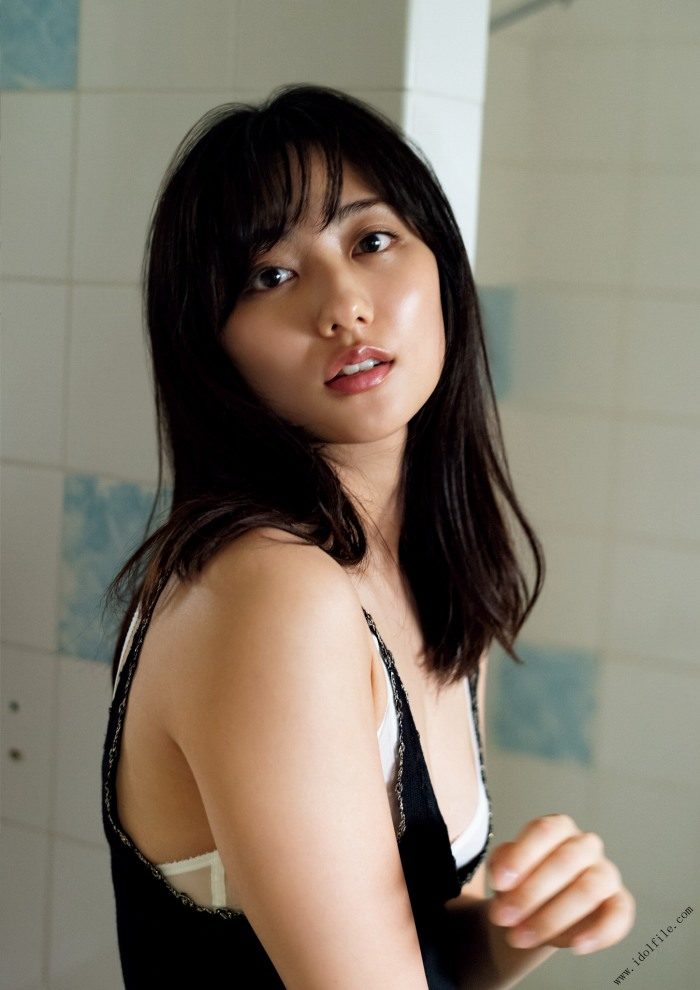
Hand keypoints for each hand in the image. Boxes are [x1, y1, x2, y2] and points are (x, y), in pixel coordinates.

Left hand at [485, 814, 634, 954]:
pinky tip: (576, 946)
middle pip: (565, 861)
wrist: (534, 914)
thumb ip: (502, 864)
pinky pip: (619, 915)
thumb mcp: (503, 870)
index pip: (544, 831)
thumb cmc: (520, 883)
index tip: (498, 883)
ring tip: (523, 936)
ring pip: (589, 889)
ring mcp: (606, 872)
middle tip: (503, 917)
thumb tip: (503, 878)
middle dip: (530, 893)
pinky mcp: (619, 902)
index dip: (520, 856)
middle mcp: (585, 845)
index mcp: (557, 827)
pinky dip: (600, 932)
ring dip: (554, 916)